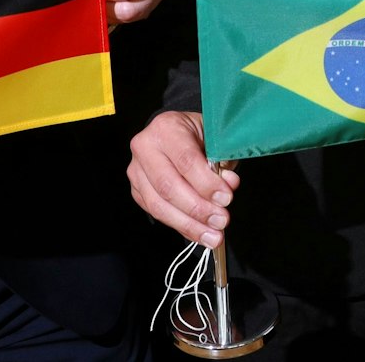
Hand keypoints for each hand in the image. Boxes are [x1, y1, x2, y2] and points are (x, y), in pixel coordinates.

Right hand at [127, 111, 238, 247]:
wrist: (176, 132)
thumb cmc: (197, 135)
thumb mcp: (214, 139)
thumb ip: (221, 162)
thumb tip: (227, 186)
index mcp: (166, 128)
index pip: (186, 161)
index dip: (207, 184)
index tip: (226, 198)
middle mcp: (145, 148)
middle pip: (169, 186)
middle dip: (198, 209)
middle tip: (221, 221)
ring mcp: (136, 171)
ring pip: (159, 205)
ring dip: (189, 225)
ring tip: (213, 235)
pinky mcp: (137, 190)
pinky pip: (157, 213)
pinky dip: (181, 226)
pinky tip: (199, 233)